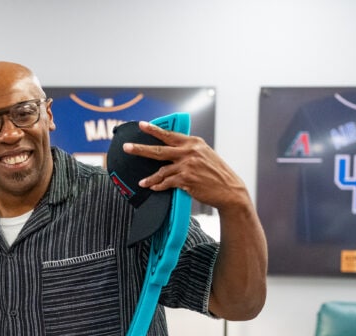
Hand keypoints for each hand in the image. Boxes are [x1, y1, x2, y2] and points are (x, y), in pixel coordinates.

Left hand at [124, 120, 251, 212]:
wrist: (229, 189)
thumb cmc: (217, 173)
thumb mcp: (205, 154)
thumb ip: (189, 150)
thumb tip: (173, 150)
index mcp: (194, 143)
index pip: (169, 135)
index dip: (154, 130)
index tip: (142, 125)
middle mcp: (189, 152)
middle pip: (159, 150)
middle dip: (140, 149)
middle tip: (127, 147)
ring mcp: (187, 166)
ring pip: (161, 171)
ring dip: (150, 178)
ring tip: (142, 182)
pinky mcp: (186, 180)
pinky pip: (167, 183)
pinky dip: (159, 186)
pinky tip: (154, 188)